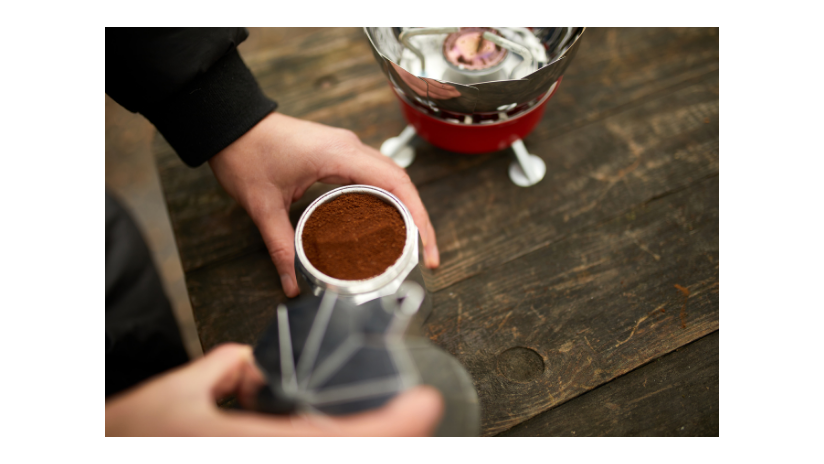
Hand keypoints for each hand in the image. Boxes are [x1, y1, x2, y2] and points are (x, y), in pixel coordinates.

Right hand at [105, 343, 443, 435]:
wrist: (105, 450)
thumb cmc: (131, 436)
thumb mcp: (178, 393)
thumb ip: (227, 368)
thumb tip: (254, 373)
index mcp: (254, 447)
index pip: (342, 439)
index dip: (392, 425)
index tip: (425, 405)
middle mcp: (265, 461)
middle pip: (346, 453)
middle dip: (385, 436)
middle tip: (413, 412)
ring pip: (328, 455)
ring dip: (356, 438)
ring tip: (382, 418)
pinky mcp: (255, 462)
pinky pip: (303, 453)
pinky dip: (324, 441)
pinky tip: (323, 429)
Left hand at [208, 112, 439, 297]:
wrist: (229, 124)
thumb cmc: (245, 153)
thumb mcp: (262, 206)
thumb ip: (281, 247)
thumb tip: (293, 284)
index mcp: (339, 156)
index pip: (396, 184)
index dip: (418, 217)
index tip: (426, 248)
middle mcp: (350, 148)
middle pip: (402, 183)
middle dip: (420, 221)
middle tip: (426, 256)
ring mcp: (346, 149)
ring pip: (392, 178)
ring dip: (407, 209)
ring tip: (413, 245)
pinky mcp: (339, 154)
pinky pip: (375, 175)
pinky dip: (389, 199)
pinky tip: (388, 223)